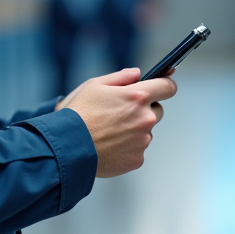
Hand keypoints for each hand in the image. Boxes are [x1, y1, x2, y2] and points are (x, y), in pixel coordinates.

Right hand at [58, 68, 176, 177]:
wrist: (66, 147)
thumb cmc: (78, 114)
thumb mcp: (94, 85)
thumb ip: (121, 77)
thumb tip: (138, 74)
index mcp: (137, 97)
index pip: (168, 87)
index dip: (165, 85)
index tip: (162, 86)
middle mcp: (145, 119)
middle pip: (158, 110)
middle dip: (144, 109)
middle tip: (121, 113)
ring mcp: (142, 141)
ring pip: (146, 131)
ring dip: (134, 130)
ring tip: (109, 132)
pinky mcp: (137, 159)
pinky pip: (137, 150)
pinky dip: (127, 148)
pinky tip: (109, 145)